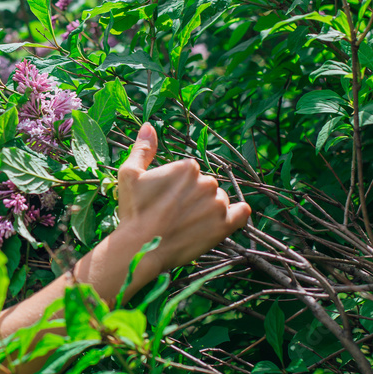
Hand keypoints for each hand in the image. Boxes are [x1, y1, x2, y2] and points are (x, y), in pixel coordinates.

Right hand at [112, 123, 249, 272]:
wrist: (141, 247)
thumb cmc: (133, 211)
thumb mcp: (130, 175)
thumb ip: (143, 148)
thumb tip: (149, 125)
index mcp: (187, 167)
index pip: (190, 173)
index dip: (177, 187)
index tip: (166, 199)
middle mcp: (207, 182)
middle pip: (206, 186)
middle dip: (193, 197)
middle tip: (174, 214)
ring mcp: (217, 204)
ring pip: (219, 200)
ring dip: (209, 209)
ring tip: (188, 224)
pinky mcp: (225, 225)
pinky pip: (242, 213)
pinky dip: (236, 214)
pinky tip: (221, 221)